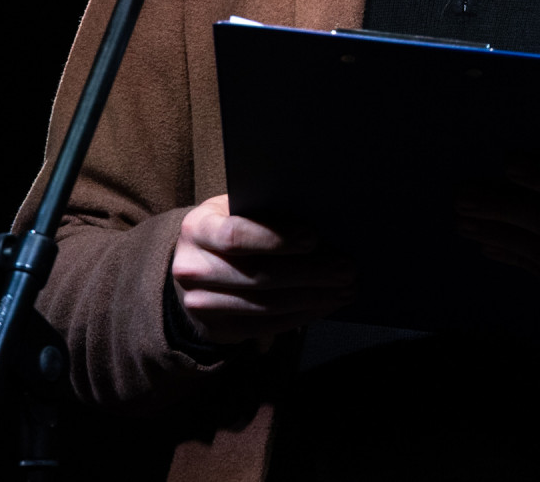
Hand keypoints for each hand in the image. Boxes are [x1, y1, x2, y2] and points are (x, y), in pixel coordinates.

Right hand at [169, 194, 356, 345]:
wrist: (195, 268)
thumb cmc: (229, 229)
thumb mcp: (236, 210)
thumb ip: (264, 212)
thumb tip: (320, 222)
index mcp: (197, 228)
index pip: (235, 235)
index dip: (277, 238)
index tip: (314, 238)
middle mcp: (192, 268)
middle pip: (258, 275)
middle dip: (309, 273)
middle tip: (346, 269)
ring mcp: (200, 304)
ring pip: (266, 305)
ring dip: (312, 298)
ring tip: (344, 289)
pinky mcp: (216, 330)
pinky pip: (265, 326)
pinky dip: (301, 316)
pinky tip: (324, 305)